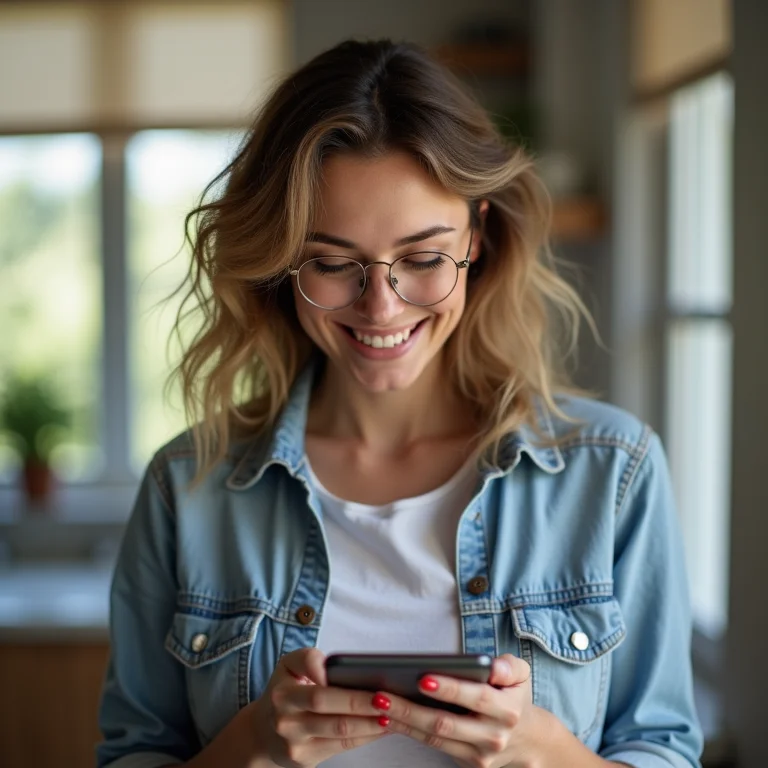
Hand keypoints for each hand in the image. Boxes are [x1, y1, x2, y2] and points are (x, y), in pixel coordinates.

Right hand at [251, 648, 388, 766]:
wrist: (262, 734)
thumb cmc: (285, 691)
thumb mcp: (288, 666)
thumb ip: (308, 659)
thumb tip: (327, 670)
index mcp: (283, 694)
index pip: (317, 692)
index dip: (342, 691)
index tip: (368, 684)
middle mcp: (286, 721)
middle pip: (333, 714)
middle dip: (365, 706)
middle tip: (389, 699)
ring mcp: (296, 743)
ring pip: (341, 732)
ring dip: (371, 724)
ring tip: (393, 713)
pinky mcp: (306, 759)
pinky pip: (342, 746)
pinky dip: (365, 736)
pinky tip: (381, 727)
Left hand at [373, 654, 541, 767]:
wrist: (527, 740)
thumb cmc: (513, 696)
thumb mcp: (521, 674)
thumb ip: (509, 666)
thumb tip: (493, 665)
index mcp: (507, 710)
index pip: (476, 697)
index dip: (450, 689)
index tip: (422, 677)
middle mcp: (493, 735)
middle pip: (446, 723)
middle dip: (411, 709)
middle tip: (382, 694)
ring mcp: (479, 754)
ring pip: (434, 738)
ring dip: (403, 722)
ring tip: (379, 704)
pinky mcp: (467, 763)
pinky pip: (434, 746)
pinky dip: (409, 732)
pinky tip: (389, 719)